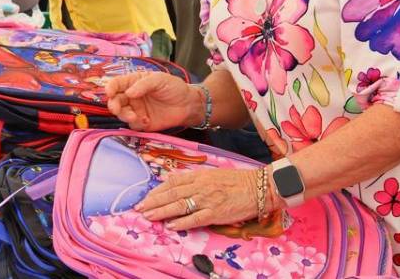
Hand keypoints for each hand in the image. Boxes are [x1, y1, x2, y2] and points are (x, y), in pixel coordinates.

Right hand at [105, 72, 199, 130]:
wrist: (188, 105)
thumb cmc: (174, 87)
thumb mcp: (160, 79)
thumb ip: (143, 85)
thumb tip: (128, 93)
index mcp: (133, 82)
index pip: (117, 84)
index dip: (110, 87)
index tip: (109, 92)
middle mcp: (132, 96)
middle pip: (115, 100)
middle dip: (113, 104)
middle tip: (116, 108)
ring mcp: (136, 110)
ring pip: (121, 114)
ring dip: (123, 115)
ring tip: (134, 116)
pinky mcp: (142, 123)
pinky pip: (132, 125)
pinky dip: (136, 123)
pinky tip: (146, 120)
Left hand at [136, 168, 260, 230]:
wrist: (259, 188)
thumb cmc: (238, 181)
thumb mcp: (213, 174)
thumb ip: (194, 178)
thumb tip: (172, 180)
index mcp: (200, 176)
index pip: (172, 182)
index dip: (157, 190)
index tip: (146, 196)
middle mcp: (201, 186)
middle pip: (171, 194)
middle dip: (153, 201)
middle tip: (139, 208)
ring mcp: (207, 200)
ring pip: (179, 206)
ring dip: (161, 211)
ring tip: (149, 216)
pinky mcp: (215, 213)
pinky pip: (194, 218)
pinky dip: (181, 222)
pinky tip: (170, 225)